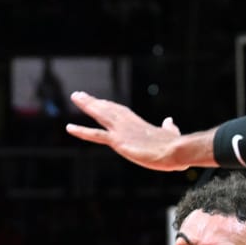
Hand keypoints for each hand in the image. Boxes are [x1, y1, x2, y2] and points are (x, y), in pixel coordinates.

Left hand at [66, 92, 195, 170]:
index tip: (99, 101)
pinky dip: (82, 131)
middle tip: (79, 94)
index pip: (119, 111)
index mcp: (138, 123)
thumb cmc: (176, 146)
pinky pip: (95, 135)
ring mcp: (121, 131)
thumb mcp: (171, 133)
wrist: (176, 150)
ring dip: (87, 105)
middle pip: (107, 109)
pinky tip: (69, 128)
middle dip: (93, 101)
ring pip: (100, 115)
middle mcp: (127, 124)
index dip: (108, 106)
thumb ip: (168, 127)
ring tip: (75, 96)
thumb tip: (169, 120)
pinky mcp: (117, 142)